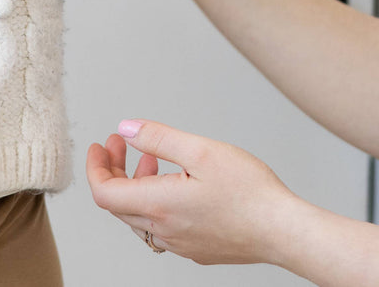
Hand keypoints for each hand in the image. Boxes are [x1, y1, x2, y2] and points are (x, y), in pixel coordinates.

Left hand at [87, 119, 299, 266]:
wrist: (282, 230)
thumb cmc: (250, 192)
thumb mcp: (201, 150)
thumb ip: (159, 138)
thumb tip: (125, 129)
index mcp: (159, 206)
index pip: (104, 193)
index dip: (96, 167)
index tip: (100, 146)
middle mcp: (163, 230)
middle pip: (118, 204)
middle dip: (114, 170)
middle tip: (121, 144)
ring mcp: (179, 243)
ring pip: (139, 216)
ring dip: (136, 185)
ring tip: (151, 159)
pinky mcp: (196, 248)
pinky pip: (161, 227)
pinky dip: (156, 202)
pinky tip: (177, 184)